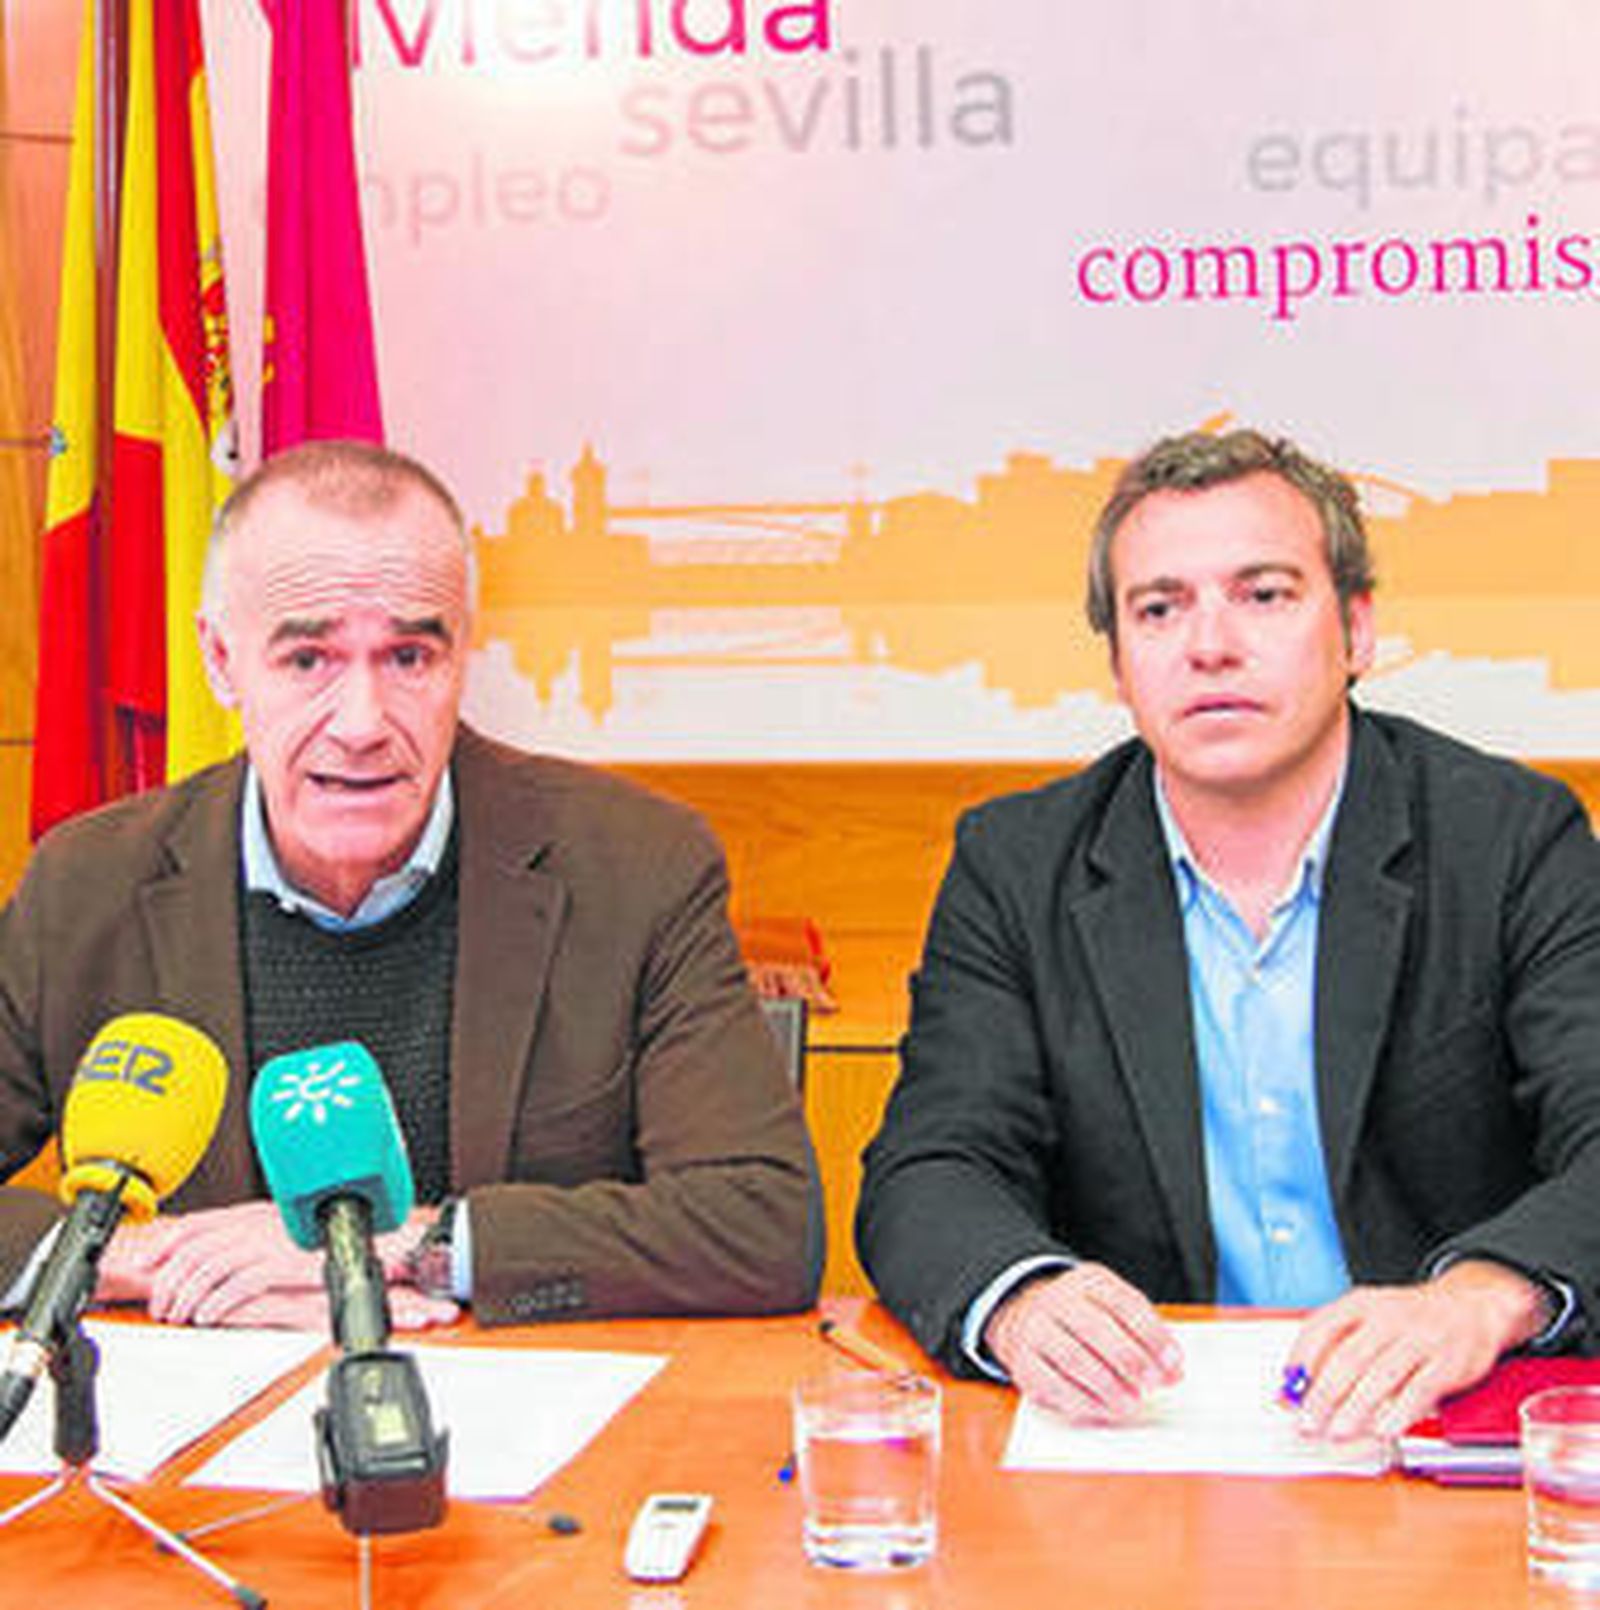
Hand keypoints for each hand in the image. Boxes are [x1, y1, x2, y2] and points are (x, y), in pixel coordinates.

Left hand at [97, 1202, 458, 1330]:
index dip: (167, 1244)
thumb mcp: (292, 1227)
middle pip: (194, 1249)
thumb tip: (233, 1253)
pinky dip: (215, 1303)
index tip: (147, 1263)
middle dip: (168, 1279)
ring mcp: (268, 1241)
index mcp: (257, 1211)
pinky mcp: (281, 1262)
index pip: (199, 1223)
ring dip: (186, 1296)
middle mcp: (257, 1222)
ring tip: (180, 1316)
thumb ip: (261, 1234)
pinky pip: (235, 1285)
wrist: (375, 1235)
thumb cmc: (341, 1231)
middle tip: (160, 1304)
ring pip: (207, 1268)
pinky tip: (208, 1317)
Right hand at [983, 1262, 1183, 1420]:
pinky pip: (1053, 1384)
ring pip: (1073, 1357)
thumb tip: (1172, 1370)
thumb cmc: (1083, 1317)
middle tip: (1151, 1382)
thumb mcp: (1114, 1309)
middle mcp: (1058, 1300)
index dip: (1151, 1334)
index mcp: (1088, 1282)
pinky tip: (1103, 1408)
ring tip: (1131, 1402)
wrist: (1025, 1314)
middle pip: (1095, 1328)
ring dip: (1107, 1386)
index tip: (1172, 1360)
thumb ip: (1145, 1335)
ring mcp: (1036, 1329)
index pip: (1123, 1302)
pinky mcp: (1024, 1362)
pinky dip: (1082, 1400)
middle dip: (1129, 1359)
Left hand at [1286, 1260, 1550, 1441]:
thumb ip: (1336, 1342)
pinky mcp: (1448, 1362)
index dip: (1299, 1360)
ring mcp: (1420, 1339)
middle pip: (1348, 1357)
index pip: (1320, 1327)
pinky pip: (1420, 1390)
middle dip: (1323, 1395)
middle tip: (1308, 1422)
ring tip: (1337, 1432)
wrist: (1473, 1306)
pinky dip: (1399, 1413)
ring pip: (1381, 1376)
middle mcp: (1389, 1317)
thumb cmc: (1412, 1317)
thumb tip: (1297, 1383)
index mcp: (1362, 1302)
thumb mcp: (1371, 1314)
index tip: (1287, 1389)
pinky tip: (1383, 1430)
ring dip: (1355, 1409)